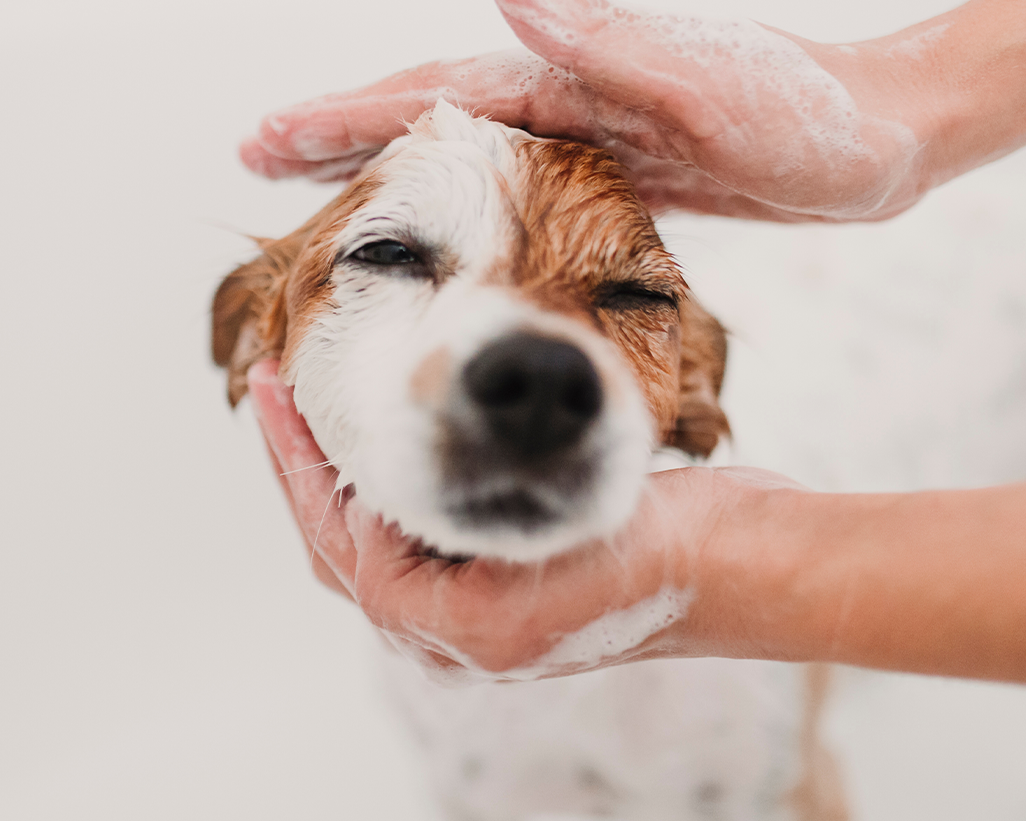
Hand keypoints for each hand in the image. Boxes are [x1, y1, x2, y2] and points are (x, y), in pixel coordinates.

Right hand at [240, 0, 940, 222]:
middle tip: (257, 160)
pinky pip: (524, 188)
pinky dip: (471, 202)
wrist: (891, 135)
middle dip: (341, 136)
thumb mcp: (699, 77)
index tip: (263, 137)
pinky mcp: (631, 172)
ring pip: (469, 154)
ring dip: (395, 169)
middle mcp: (574, 95)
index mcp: (572, 73)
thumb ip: (594, 30)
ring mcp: (599, 133)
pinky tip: (453, 224)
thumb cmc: (809, 113)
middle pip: (432, 116)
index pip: (432, 94)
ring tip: (327, 191)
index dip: (343, 115)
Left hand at [246, 360, 818, 680]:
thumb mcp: (548, 530)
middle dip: (306, 471)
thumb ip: (449, 532)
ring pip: (383, 544)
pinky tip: (402, 436)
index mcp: (459, 633)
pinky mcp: (515, 583)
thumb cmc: (664, 552)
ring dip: (348, 476)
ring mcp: (488, 613)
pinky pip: (428, 535)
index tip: (275, 391)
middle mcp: (462, 635)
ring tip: (322, 408)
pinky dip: (400, 485)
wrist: (750, 563)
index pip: (342, 545)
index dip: (299, 465)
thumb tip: (357, 504)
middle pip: (346, 551)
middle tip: (275, 391)